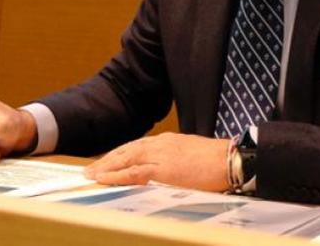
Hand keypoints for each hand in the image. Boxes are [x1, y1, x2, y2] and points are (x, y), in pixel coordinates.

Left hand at [84, 133, 229, 190]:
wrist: (230, 160)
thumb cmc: (216, 161)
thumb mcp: (191, 156)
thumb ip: (175, 161)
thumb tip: (166, 171)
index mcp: (168, 142)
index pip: (137, 147)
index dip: (120, 155)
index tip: (106, 162)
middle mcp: (160, 145)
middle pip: (127, 151)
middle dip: (107, 160)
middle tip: (89, 168)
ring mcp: (160, 155)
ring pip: (125, 159)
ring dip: (106, 167)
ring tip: (90, 174)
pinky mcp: (162, 169)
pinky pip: (133, 172)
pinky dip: (116, 174)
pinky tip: (103, 178)